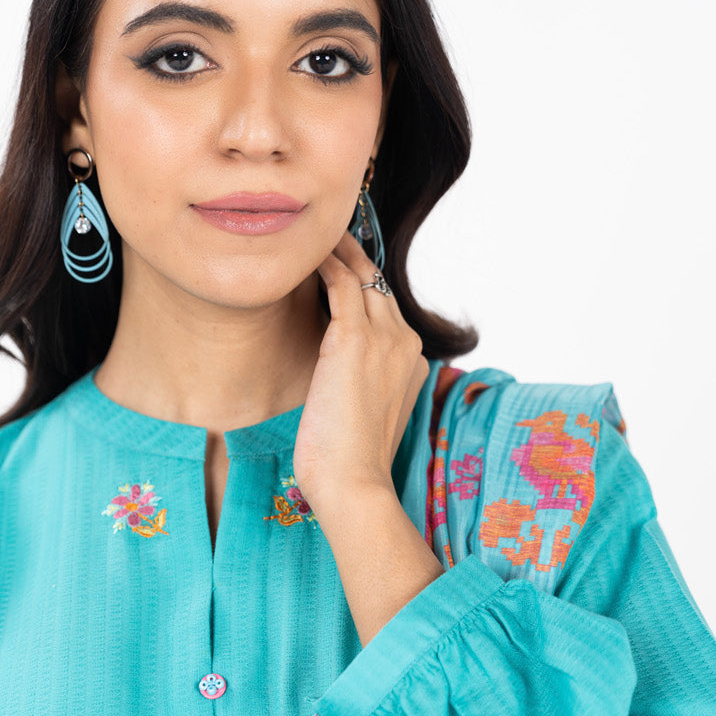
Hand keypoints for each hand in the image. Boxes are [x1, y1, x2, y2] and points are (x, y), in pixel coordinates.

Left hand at [292, 231, 429, 515]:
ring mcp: (385, 338)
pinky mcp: (355, 340)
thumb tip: (336, 380)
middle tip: (324, 232)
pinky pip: (341, 282)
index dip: (363, 283)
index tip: (341, 265)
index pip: (386, 308)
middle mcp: (406, 342)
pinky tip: (303, 254)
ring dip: (338, 249)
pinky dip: (324, 262)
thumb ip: (360, 386)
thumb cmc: (349, 461)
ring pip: (363, 274)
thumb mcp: (362, 415)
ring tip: (311, 233)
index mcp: (412, 361)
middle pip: (378, 283)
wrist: (353, 483)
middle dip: (353, 254)